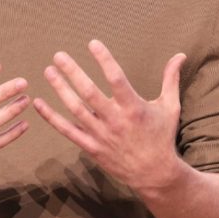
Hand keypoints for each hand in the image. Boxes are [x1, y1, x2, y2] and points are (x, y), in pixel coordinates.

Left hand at [33, 39, 186, 192]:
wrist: (155, 174)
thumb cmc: (162, 136)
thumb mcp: (170, 107)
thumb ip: (171, 79)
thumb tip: (180, 55)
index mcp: (134, 108)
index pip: (116, 79)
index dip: (104, 60)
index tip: (92, 43)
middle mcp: (115, 120)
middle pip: (89, 93)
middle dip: (73, 72)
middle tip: (59, 55)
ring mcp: (101, 135)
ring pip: (75, 110)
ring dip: (60, 89)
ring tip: (48, 71)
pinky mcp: (91, 147)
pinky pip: (67, 131)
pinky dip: (51, 117)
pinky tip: (38, 103)